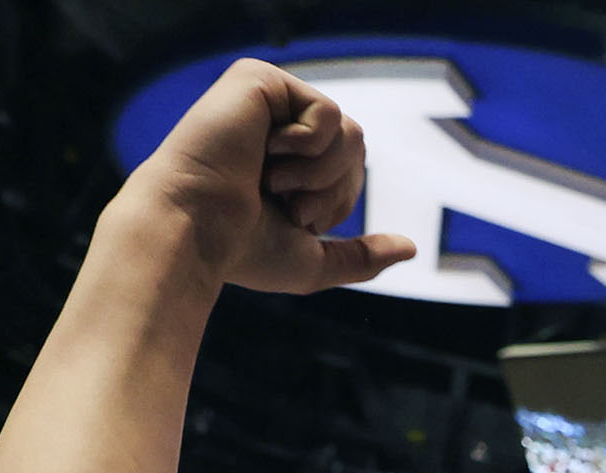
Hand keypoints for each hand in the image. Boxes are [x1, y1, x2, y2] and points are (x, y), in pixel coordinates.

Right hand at [121, 57, 413, 293]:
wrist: (196, 229)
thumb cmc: (242, 249)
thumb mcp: (312, 260)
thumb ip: (360, 255)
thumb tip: (409, 249)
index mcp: (287, 158)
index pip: (351, 169)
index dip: (335, 203)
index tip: (287, 216)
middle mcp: (278, 123)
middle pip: (357, 145)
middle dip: (331, 188)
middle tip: (279, 199)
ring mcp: (267, 97)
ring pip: (350, 131)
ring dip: (318, 173)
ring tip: (269, 178)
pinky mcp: (259, 78)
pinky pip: (329, 113)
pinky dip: (305, 148)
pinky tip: (262, 151)